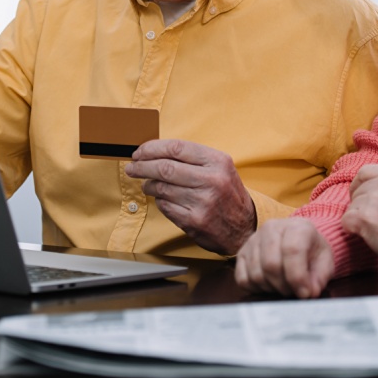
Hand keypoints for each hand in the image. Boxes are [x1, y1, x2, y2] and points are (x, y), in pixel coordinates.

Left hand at [124, 139, 255, 255]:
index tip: (140, 152)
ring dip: (149, 185)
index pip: (176, 148)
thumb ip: (193, 159)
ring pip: (162, 188)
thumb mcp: (221, 169)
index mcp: (218, 162)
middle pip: (164, 167)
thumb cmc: (228, 195)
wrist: (245, 229)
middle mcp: (211, 180)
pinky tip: (163, 199)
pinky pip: (165, 206)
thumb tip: (156, 152)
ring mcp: (202, 202)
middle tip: (132, 167)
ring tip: (147, 185)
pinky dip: (159, 201)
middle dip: (142, 166)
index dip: (152, 149)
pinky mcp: (194, 221)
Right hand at [234, 218, 333, 297]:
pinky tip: (268, 285)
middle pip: (271, 264)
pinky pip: (242, 278)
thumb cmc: (311, 252)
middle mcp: (271, 228)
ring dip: (271, 288)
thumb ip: (320, 277)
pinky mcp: (241, 252)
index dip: (298, 277)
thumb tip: (309, 292)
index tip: (305, 293)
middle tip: (294, 291)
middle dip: (284, 286)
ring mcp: (253, 239)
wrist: (297, 240)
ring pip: (256, 273)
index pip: (292, 250)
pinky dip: (256, 288)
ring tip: (283, 287)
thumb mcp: (324, 262)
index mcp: (296, 226)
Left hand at [341, 164, 377, 266]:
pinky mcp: (365, 216)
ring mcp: (374, 198)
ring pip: (351, 206)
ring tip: (377, 230)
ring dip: (359, 219)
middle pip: (358, 190)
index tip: (361, 197)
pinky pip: (346, 220)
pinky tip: (367, 236)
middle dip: (360, 205)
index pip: (365, 171)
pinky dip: (352, 230)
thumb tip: (372, 191)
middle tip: (372, 220)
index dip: (359, 185)